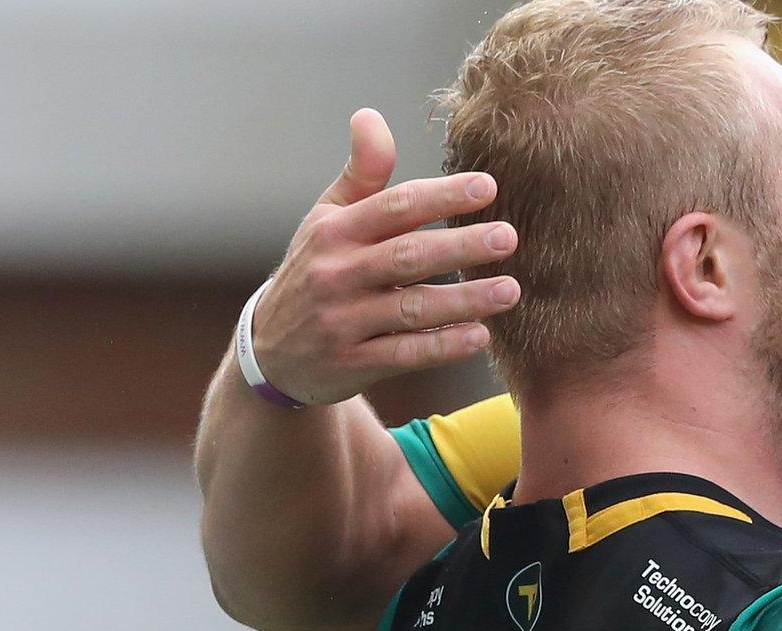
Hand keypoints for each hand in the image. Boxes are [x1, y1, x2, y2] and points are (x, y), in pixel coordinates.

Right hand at [251, 109, 522, 404]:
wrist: (271, 351)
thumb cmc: (316, 270)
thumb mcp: (326, 219)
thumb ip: (360, 174)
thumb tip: (370, 115)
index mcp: (335, 231)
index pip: (395, 207)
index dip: (441, 195)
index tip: (488, 186)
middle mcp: (336, 274)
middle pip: (407, 256)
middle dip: (460, 246)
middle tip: (509, 236)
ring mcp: (343, 322)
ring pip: (411, 309)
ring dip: (463, 300)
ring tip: (510, 290)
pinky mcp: (352, 365)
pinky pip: (404, 354)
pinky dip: (442, 346)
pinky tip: (480, 337)